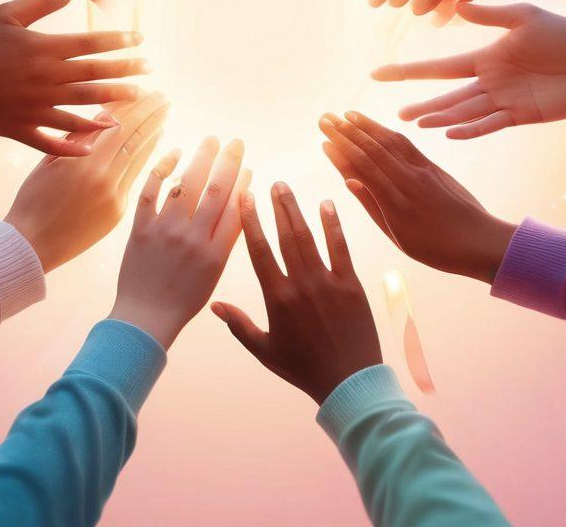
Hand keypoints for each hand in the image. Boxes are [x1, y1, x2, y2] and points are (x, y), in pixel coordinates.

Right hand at [0, 0, 148, 154]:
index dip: (120, 42)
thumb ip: (41, 2)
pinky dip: (73, 145)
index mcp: (44, 49)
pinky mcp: (21, 129)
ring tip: (134, 101)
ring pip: (83, 108)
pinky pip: (53, 141)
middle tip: (150, 71)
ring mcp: (35, 108)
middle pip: (96, 76)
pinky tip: (93, 147)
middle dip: (126, 73)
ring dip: (111, 105)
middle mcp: (45, 80)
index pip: (92, 44)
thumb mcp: (4, 14)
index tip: (141, 42)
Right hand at [4, 92, 169, 271]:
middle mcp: (103, 178)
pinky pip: (135, 178)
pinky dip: (145, 158)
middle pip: (135, 138)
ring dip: (154, 133)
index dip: (137, 107)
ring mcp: (114, 197)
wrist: (31, 246)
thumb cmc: (32, 200)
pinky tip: (153, 144)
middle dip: (152, 115)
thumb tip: (105, 115)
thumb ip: (78, 138)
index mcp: (83, 162)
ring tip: (165, 115)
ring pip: (139, 158)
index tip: (150, 91)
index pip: (119, 126)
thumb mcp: (49, 162)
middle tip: (165, 97)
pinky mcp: (118, 213)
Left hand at [109, 137, 248, 347]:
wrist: (144, 317)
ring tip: (211, 140)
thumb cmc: (183, 298)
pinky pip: (152, 191)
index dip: (244, 183)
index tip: (247, 165)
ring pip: (187, 184)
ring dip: (202, 158)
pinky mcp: (141, 228)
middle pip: (217, 190)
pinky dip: (163, 168)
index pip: (237, 208)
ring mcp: (166, 231)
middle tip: (235, 142)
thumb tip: (236, 205)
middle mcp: (193, 238)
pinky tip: (174, 152)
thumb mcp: (214, 273)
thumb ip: (224, 240)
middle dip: (229, 162)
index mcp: (216, 253)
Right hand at [212, 184, 380, 404]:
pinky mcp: (351, 285)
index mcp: (278, 298)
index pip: (259, 251)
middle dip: (276, 207)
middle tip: (271, 184)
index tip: (246, 200)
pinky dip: (333, 225)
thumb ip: (238, 325)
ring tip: (287, 189)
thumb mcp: (265, 350)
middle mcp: (301, 285)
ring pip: (309, 237)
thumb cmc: (303, 368)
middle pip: (285, 236)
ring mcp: (327, 282)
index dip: (251, 222)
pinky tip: (327, 205)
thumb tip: (214, 306)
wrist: (348, 382)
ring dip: (297, 210)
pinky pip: (340, 248)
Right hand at [318, 112, 515, 283]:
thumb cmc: (437, 249)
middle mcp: (408, 181)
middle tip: (324, 119)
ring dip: (365, 125)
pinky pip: (406, 144)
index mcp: (396, 203)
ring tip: (344, 115)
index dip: (341, 151)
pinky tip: (375, 126)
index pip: (362, 168)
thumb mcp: (399, 237)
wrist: (481, 241)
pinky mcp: (433, 166)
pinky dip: (387, 131)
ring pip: (388, 141)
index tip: (323, 140)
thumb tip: (349, 180)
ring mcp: (422, 171)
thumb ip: (372, 206)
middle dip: (345, 131)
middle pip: (372, 149)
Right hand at [372, 2, 565, 137]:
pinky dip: (470, 129)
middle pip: (447, 96)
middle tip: (394, 114)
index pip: (440, 68)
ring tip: (415, 122)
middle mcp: (489, 82)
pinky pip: (490, 123)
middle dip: (422, 104)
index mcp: (486, 58)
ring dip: (441, 117)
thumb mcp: (526, 18)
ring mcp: (504, 101)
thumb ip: (492, 15)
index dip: (410, 71)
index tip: (379, 73)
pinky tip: (450, 132)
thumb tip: (457, 5)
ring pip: (463, 112)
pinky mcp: (522, 116)